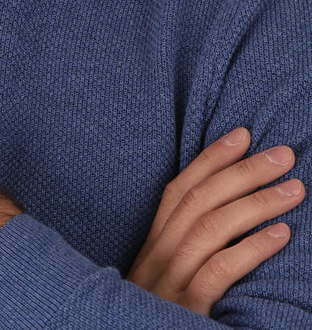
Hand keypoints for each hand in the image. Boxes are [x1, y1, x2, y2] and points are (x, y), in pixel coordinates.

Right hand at [127, 128, 304, 313]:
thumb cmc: (151, 319)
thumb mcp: (160, 283)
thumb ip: (182, 251)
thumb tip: (224, 215)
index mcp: (151, 246)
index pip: (179, 190)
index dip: (211, 158)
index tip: (243, 133)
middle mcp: (156, 257)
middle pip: (199, 201)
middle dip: (243, 172)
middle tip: (283, 155)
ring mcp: (168, 283)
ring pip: (211, 227)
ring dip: (256, 202)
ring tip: (294, 189)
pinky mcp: (184, 311)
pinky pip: (219, 270)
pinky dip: (251, 248)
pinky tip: (281, 235)